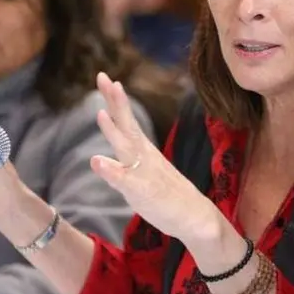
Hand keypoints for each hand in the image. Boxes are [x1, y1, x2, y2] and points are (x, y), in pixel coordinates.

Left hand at [90, 72, 218, 239]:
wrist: (195, 217)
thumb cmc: (167, 197)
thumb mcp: (139, 180)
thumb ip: (119, 168)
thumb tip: (97, 160)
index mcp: (143, 151)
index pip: (126, 121)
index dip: (115, 100)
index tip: (105, 78)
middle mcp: (144, 157)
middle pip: (127, 124)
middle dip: (115, 101)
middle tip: (103, 77)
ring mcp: (144, 173)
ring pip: (126, 148)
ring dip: (113, 131)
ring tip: (99, 113)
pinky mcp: (143, 192)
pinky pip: (126, 181)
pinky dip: (112, 171)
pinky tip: (97, 162)